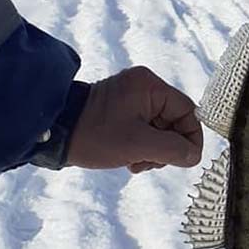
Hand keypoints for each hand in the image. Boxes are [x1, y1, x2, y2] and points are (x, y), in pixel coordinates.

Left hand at [67, 66, 202, 172]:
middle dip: (167, 147)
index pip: (187, 111)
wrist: (53, 132)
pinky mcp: (123, 108)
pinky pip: (146, 128)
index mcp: (150, 86)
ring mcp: (133, 97)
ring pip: (161, 128)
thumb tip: (194, 156)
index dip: (191, 138)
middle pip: (174, 121)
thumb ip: (172, 149)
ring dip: (154, 150)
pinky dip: (143, 146)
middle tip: (149, 163)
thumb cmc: (95, 135)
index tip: (184, 160)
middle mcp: (145, 86)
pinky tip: (130, 158)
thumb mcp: (137, 145)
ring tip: (136, 162)